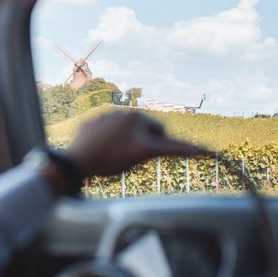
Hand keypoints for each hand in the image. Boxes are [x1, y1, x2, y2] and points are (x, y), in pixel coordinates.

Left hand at [67, 111, 206, 176]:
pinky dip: (113, 136)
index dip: (181, 146)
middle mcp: (124, 116)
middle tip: (140, 156)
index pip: (163, 136)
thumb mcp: (142, 155)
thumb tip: (200, 149)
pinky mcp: (94, 120)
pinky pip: (110, 128)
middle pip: (147, 129)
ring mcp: (108, 116)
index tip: (201, 151)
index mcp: (137, 120)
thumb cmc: (110, 160)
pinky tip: (106, 148)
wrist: (77, 160)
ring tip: (120, 153)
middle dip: (149, 140)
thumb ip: (169, 149)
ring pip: (129, 128)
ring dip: (131, 137)